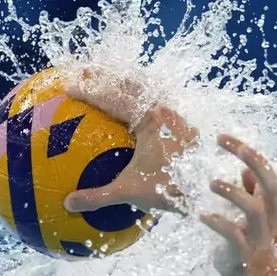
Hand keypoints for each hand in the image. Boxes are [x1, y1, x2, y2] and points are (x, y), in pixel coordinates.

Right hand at [63, 68, 198, 214]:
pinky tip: (137, 109)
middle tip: (87, 72)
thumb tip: (69, 203)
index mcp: (147, 120)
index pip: (112, 99)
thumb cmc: (169, 187)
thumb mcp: (130, 192)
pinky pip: (160, 106)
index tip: (69, 87)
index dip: (89, 92)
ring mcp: (175, 117)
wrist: (208, 189)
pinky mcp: (184, 127)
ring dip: (128, 85)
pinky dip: (144, 100)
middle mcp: (163, 112)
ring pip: (148, 92)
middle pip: (130, 85)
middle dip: (107, 77)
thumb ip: (98, 196)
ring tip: (111, 80)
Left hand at [200, 134, 276, 274]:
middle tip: (224, 145)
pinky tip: (202, 216)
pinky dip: (218, 223)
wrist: (246, 275)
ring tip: (211, 183)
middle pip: (270, 185)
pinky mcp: (243, 253)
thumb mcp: (250, 210)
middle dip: (251, 160)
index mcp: (273, 203)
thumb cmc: (245, 235)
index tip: (223, 137)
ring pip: (254, 210)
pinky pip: (234, 235)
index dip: (249, 151)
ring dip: (233, 193)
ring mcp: (259, 235)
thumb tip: (244, 170)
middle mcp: (271, 217)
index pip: (267, 171)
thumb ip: (250, 190)